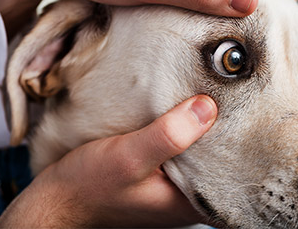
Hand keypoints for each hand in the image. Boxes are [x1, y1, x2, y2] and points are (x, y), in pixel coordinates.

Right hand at [0, 95, 217, 226]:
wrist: (57, 200)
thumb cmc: (88, 187)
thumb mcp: (130, 157)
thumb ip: (169, 135)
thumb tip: (207, 107)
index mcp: (190, 203)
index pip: (233, 168)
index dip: (238, 137)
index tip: (240, 106)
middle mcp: (187, 197)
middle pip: (219, 157)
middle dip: (221, 127)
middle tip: (225, 94)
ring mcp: (175, 186)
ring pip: (200, 151)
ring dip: (200, 126)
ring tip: (207, 95)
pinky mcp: (162, 175)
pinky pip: (182, 149)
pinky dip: (182, 130)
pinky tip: (180, 111)